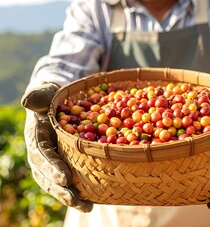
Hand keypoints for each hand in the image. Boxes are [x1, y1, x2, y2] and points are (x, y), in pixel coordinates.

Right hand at [21, 83, 92, 211]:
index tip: (65, 177)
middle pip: (48, 176)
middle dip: (61, 189)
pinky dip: (77, 192)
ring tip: (87, 207)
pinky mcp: (62, 164)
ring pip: (56, 183)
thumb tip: (27, 101)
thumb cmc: (52, 96)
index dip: (52, 167)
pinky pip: (67, 181)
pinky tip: (92, 202)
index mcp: (36, 138)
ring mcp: (50, 162)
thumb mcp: (46, 92)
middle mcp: (41, 154)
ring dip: (70, 197)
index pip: (42, 155)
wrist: (55, 103)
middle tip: (77, 199)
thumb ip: (39, 96)